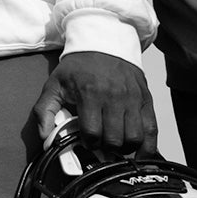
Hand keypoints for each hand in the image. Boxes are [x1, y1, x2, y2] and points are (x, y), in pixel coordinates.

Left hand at [31, 52, 156, 152]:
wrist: (103, 43)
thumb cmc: (78, 67)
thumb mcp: (54, 84)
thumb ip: (44, 111)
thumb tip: (44, 137)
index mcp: (90, 93)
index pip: (92, 132)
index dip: (88, 143)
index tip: (85, 141)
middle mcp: (114, 97)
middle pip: (114, 139)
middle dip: (105, 148)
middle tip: (100, 144)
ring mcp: (133, 99)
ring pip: (133, 138)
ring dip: (124, 148)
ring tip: (115, 145)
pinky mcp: (146, 100)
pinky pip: (152, 131)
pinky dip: (147, 147)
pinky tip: (138, 154)